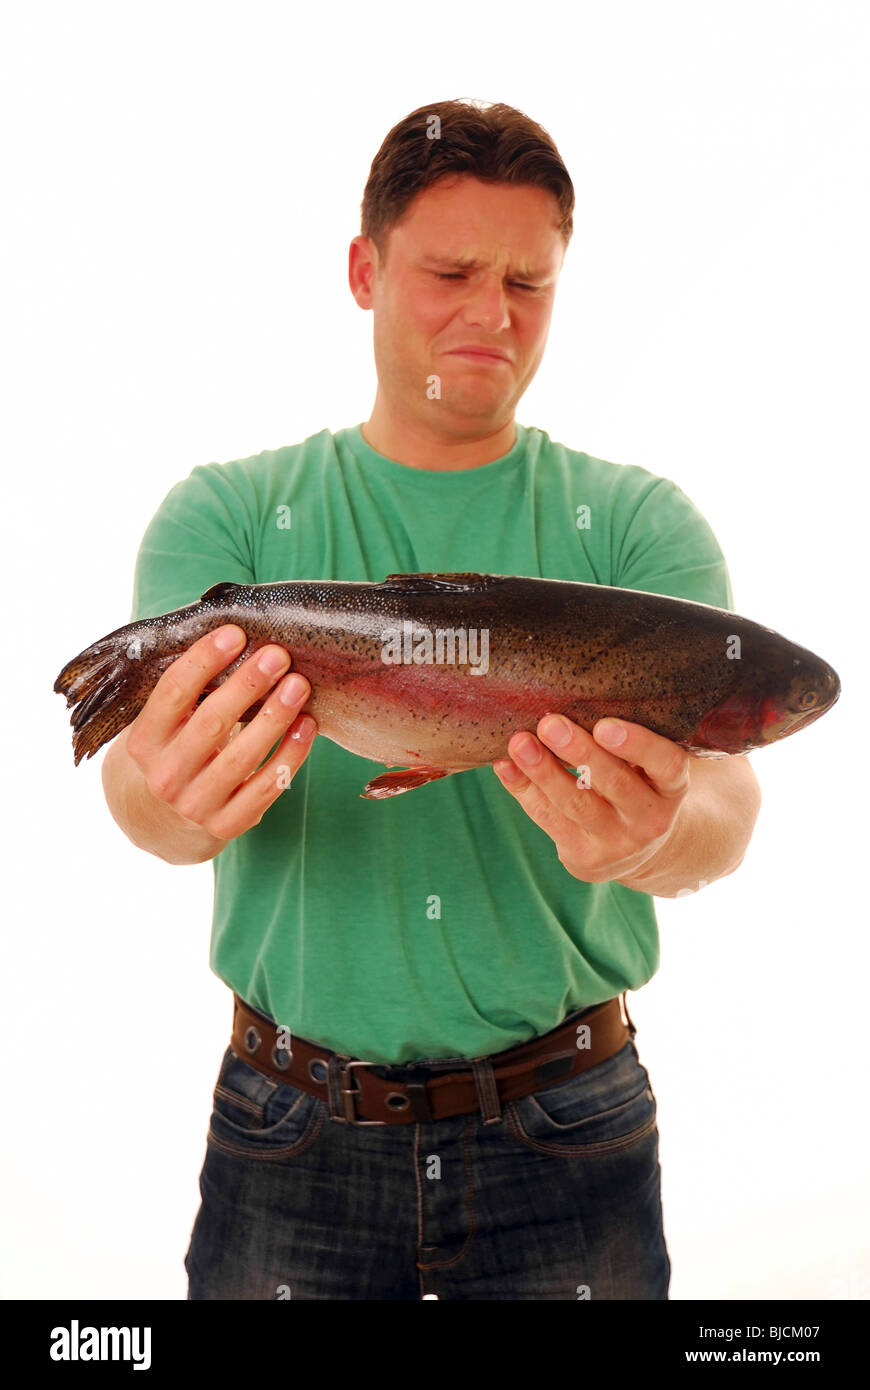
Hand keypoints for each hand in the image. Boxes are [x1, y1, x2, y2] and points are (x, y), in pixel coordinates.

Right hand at [125, 625, 316, 843]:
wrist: (168, 818)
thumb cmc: (179, 748)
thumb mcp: (168, 723)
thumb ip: (191, 689)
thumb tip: (238, 635)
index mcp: (144, 741)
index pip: (172, 693)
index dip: (204, 660)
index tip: (236, 633)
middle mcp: (164, 776)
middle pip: (210, 723)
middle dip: (247, 685)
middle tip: (277, 655)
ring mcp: (195, 804)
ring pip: (242, 757)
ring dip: (275, 717)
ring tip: (299, 685)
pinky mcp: (226, 825)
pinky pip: (265, 788)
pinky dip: (290, 754)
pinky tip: (307, 725)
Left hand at [492, 714, 690, 884]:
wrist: (638, 850)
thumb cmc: (638, 786)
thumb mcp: (648, 767)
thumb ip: (625, 738)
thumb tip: (572, 695)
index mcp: (672, 788)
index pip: (666, 764)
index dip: (638, 745)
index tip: (604, 725)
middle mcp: (650, 819)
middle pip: (614, 784)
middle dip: (579, 752)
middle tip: (551, 724)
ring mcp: (616, 842)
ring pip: (576, 804)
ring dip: (544, 771)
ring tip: (520, 742)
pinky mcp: (583, 857)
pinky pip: (548, 819)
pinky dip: (522, 790)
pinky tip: (505, 766)